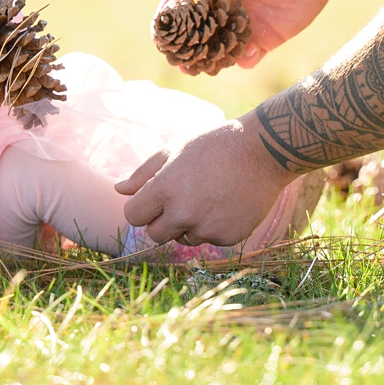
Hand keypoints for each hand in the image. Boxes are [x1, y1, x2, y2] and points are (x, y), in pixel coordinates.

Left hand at [115, 121, 290, 245]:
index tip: (153, 199)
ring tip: (208, 197)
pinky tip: (226, 204)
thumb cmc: (215, 145)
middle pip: (154, 234)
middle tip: (181, 199)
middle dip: (161, 220)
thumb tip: (119, 190)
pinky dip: (213, 227)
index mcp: (165, 189)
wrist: (264, 152)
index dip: (141, 207)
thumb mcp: (175, 149)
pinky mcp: (228, 238)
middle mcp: (183, 213)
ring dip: (188, 225)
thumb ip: (143, 173)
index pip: (133, 216)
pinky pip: (210, 239)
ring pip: (183, 239)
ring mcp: (206, 228)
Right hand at [159, 0, 337, 68]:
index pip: (183, 2)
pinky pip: (248, 56)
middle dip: (185, 48)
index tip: (158, 33)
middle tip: (178, 61)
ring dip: (209, 60)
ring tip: (202, 68)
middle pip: (196, 32)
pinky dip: (243, 60)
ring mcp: (244, 25)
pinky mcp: (266, 39)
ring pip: (218, 49)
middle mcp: (225, 7)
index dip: (167, 17)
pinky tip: (246, 57)